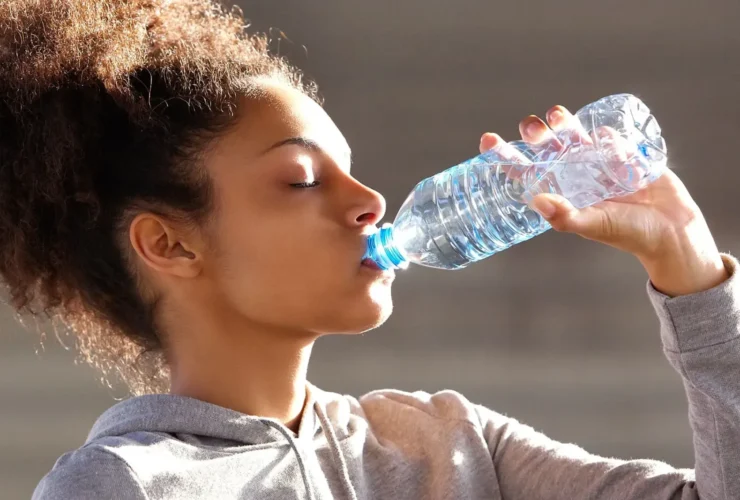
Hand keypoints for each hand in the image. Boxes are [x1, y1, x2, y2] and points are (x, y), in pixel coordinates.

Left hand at [478, 105, 728, 296]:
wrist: (672, 231)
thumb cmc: (629, 234)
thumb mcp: (595, 225)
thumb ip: (568, 217)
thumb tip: (537, 201)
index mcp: (562, 194)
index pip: (526, 172)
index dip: (506, 156)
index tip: (487, 140)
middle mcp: (575, 177)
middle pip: (547, 149)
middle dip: (536, 135)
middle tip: (531, 127)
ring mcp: (598, 165)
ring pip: (574, 138)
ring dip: (563, 124)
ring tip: (556, 115)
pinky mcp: (624, 156)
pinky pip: (609, 138)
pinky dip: (604, 134)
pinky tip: (604, 136)